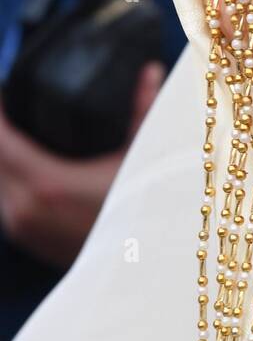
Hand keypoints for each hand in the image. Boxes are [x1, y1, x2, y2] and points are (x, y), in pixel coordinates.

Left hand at [0, 61, 164, 267]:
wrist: (146, 270)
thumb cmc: (147, 212)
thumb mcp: (144, 157)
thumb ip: (142, 110)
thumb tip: (150, 69)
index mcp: (47, 184)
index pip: (0, 139)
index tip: (7, 87)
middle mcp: (24, 209)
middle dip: (0, 129)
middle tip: (12, 104)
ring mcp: (21, 227)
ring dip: (2, 153)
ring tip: (15, 127)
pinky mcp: (25, 238)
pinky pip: (3, 197)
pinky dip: (7, 173)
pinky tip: (19, 158)